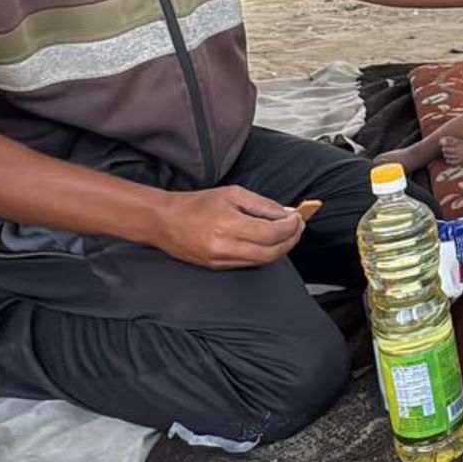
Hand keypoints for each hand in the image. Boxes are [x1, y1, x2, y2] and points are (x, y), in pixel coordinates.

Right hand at [147, 186, 304, 269]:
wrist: (164, 221)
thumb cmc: (196, 204)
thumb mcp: (232, 194)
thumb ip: (262, 205)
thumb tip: (287, 214)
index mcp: (228, 224)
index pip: (271, 233)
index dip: (290, 227)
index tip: (297, 217)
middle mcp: (224, 246)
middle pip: (271, 252)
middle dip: (291, 239)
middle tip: (298, 226)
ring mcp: (220, 260)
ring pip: (262, 261)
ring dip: (281, 248)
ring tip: (288, 233)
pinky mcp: (217, 267)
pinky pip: (249, 263)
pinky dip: (265, 254)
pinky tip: (270, 242)